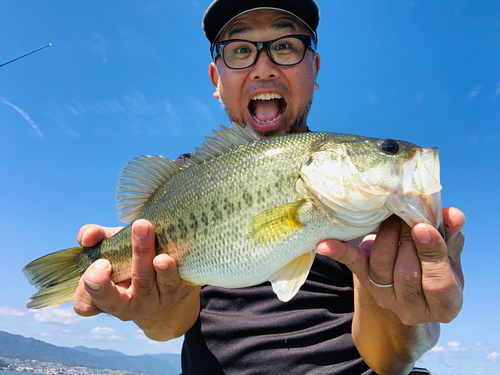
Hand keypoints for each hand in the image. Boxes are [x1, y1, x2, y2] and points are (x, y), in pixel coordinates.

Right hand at [73, 220, 198, 324]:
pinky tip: (168, 256)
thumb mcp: (113, 247)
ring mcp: (153, 301)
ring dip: (142, 260)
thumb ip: (97, 238)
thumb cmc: (133, 259)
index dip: (88, 290)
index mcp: (106, 298)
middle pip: (114, 300)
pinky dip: (169, 270)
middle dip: (105, 284)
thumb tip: (88, 236)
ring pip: (145, 284)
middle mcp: (128, 306)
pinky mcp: (176, 291)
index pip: (85, 305)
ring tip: (142, 237)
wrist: (171, 274)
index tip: (97, 266)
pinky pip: (172, 282)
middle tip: (103, 262)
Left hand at [317, 207, 464, 324]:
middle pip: (406, 272)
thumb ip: (451, 238)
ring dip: (386, 234)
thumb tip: (452, 215)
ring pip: (381, 265)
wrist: (409, 287)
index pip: (438, 283)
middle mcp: (411, 308)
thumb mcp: (450, 258)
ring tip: (393, 214)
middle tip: (407, 211)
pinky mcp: (364, 280)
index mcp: (443, 305)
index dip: (431, 254)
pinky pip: (351, 264)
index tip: (422, 227)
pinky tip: (325, 244)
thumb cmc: (435, 267)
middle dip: (406, 237)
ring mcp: (385, 296)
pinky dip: (338, 251)